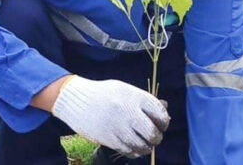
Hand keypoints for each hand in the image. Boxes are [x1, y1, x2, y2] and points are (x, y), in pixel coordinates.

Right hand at [52, 76, 169, 157]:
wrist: (77, 99)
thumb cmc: (105, 94)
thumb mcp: (126, 90)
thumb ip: (144, 100)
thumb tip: (165, 110)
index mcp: (135, 96)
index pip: (159, 113)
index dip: (164, 121)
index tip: (162, 124)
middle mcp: (128, 111)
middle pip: (152, 131)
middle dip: (157, 137)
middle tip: (155, 137)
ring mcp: (118, 126)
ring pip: (141, 144)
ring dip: (147, 147)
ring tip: (146, 144)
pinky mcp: (108, 138)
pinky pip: (128, 150)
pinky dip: (135, 152)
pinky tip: (135, 148)